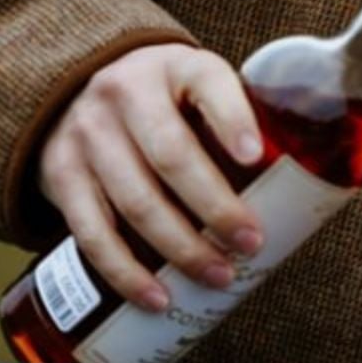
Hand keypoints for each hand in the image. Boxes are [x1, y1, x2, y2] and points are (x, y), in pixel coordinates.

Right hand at [37, 44, 264, 311]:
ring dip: (179, 248)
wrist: (75, 83)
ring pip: (134, 201)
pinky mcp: (60, 175)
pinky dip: (125, 271)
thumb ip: (235, 115)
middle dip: (215, 208)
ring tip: (218, 276)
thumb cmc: (162, 95)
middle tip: (251, 243)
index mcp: (175, 66)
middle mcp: (125, 93)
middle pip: (172, 156)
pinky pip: (92, 232)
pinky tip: (157, 296)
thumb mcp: (195, 81)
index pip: (208, 85)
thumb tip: (301, 180)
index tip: (253, 158)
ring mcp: (88, 134)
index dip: (232, 121)